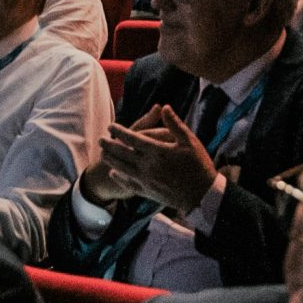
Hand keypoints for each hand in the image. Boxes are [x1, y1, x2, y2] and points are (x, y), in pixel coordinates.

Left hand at [98, 105, 220, 212]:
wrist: (202, 195)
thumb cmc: (198, 166)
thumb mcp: (190, 141)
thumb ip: (175, 124)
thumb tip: (164, 106)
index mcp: (158, 151)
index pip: (133, 138)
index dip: (119, 131)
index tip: (110, 126)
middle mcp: (148, 165)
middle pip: (123, 154)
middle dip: (110, 146)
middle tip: (100, 140)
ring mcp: (146, 180)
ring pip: (123, 169)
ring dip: (111, 160)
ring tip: (102, 155)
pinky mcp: (148, 192)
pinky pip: (129, 184)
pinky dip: (120, 178)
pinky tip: (114, 173)